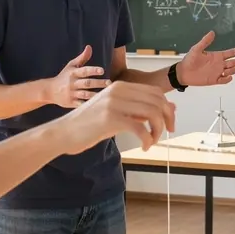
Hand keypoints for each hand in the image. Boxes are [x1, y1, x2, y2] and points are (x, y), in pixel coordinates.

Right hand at [42, 46, 110, 108]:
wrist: (50, 90)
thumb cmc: (64, 76)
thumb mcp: (71, 66)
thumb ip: (82, 58)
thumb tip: (89, 47)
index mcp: (73, 73)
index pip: (84, 71)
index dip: (93, 70)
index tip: (102, 70)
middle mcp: (72, 83)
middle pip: (87, 83)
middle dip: (98, 83)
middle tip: (109, 82)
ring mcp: (72, 94)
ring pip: (85, 94)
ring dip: (96, 94)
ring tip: (107, 93)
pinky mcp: (71, 103)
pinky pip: (81, 104)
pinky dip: (88, 104)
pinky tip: (98, 104)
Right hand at [58, 80, 175, 152]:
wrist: (64, 132)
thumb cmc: (90, 124)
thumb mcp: (116, 112)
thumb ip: (139, 109)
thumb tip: (170, 108)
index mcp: (121, 86)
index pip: (155, 93)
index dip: (168, 108)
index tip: (170, 124)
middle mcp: (118, 90)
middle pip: (157, 101)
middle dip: (167, 119)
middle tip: (167, 134)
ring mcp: (114, 103)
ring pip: (152, 113)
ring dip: (158, 130)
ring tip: (152, 141)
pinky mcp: (110, 119)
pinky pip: (141, 129)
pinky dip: (148, 139)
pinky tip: (144, 147)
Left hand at [176, 31, 234, 86]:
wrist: (183, 72)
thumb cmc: (189, 60)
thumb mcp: (197, 49)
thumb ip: (205, 41)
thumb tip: (212, 32)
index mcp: (217, 56)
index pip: (231, 53)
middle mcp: (219, 64)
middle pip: (234, 62)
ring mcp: (217, 72)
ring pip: (230, 71)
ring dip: (234, 69)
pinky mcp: (214, 80)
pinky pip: (224, 80)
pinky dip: (227, 78)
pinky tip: (227, 76)